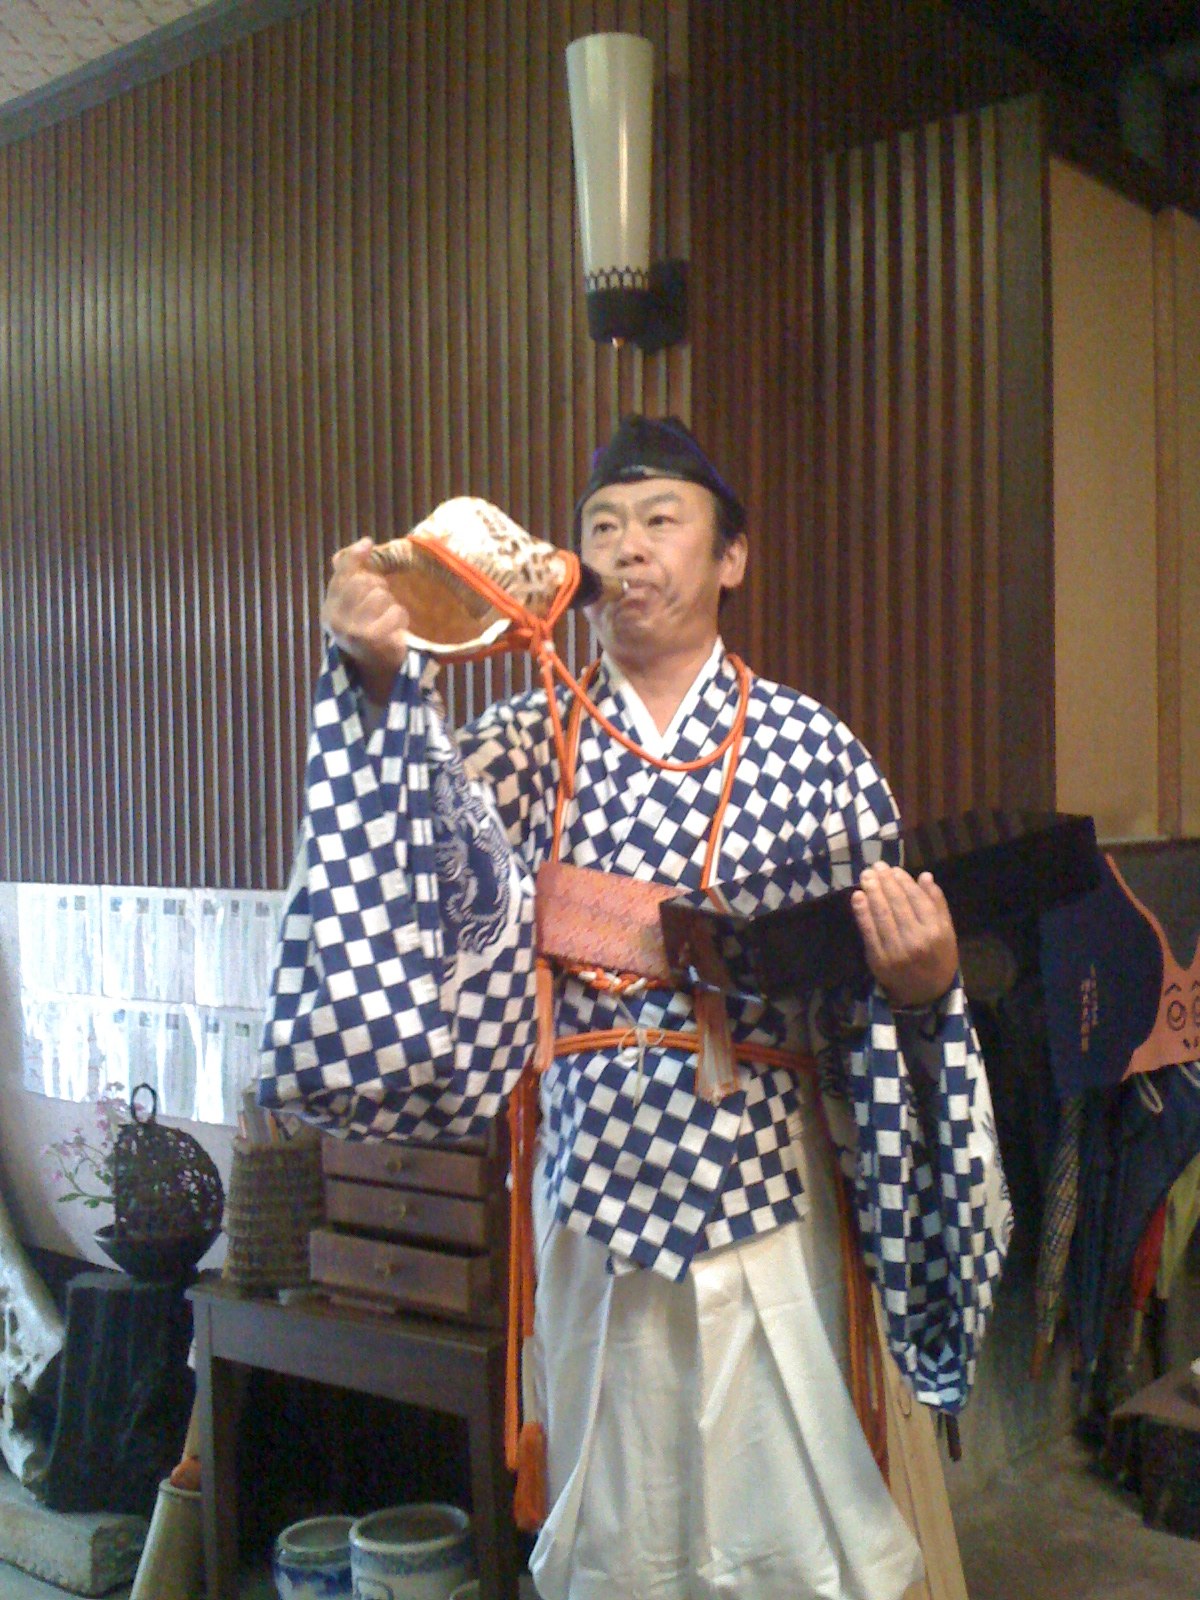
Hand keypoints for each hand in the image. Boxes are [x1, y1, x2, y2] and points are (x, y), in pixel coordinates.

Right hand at [321, 537, 409, 703]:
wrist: (378, 672)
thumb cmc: (369, 632)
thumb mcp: (354, 607)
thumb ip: (353, 577)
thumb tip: (364, 543)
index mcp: (329, 610)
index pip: (341, 574)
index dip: (355, 556)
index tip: (369, 543)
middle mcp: (336, 621)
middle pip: (363, 582)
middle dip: (379, 587)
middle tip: (382, 603)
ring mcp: (353, 631)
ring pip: (381, 595)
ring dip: (391, 604)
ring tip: (387, 619)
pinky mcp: (373, 640)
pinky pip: (396, 611)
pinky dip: (401, 618)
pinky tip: (396, 630)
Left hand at [850, 861, 958, 1009]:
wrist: (926, 994)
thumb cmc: (939, 959)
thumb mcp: (947, 932)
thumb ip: (937, 904)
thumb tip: (924, 876)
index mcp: (936, 932)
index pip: (916, 899)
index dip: (903, 881)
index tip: (893, 869)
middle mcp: (917, 940)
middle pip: (897, 904)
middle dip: (885, 882)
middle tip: (875, 867)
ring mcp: (896, 951)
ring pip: (882, 915)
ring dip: (872, 892)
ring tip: (866, 876)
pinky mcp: (879, 960)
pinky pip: (868, 931)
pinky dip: (862, 912)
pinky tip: (857, 897)